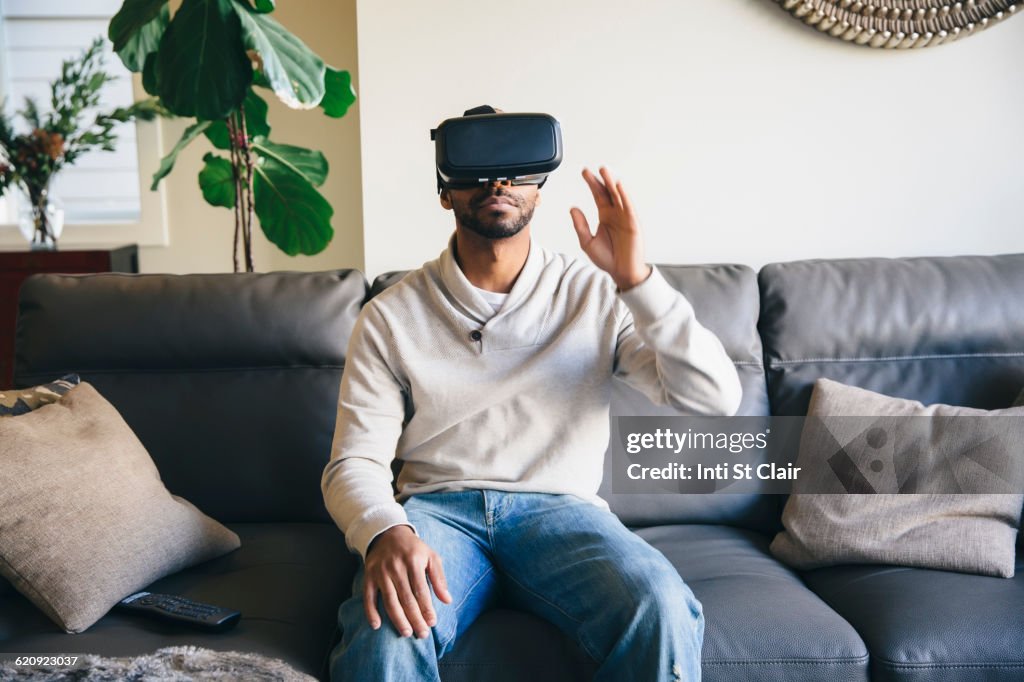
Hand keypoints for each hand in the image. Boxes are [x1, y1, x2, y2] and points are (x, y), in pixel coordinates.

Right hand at [363, 525, 451, 638]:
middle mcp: (396, 567)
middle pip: (406, 598)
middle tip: (422, 634)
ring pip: (389, 600)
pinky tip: (376, 625)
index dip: (426, 608)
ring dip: (397, 619)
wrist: (388, 533)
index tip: (432, 623)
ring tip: (406, 632)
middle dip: (415, 618)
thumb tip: (447, 600)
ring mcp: (380, 572)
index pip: (421, 590)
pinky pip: (368, 596)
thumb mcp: (431, 556)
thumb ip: (439, 578)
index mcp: (413, 561)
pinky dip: (370, 611)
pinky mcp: (368, 575)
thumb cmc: (414, 549)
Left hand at [570, 166, 651, 290]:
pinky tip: (618, 185)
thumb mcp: (587, 242)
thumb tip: (572, 208)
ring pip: (618, 196)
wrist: (621, 272)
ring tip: (604, 171)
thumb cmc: (607, 258)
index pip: (598, 195)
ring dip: (611, 183)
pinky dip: (624, 195)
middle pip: (607, 192)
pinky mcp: (633, 223)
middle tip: (593, 168)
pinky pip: (628, 206)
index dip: (592, 183)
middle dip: (601, 180)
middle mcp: (615, 213)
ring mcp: (624, 217)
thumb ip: (580, 225)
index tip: (585, 172)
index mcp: (605, 216)